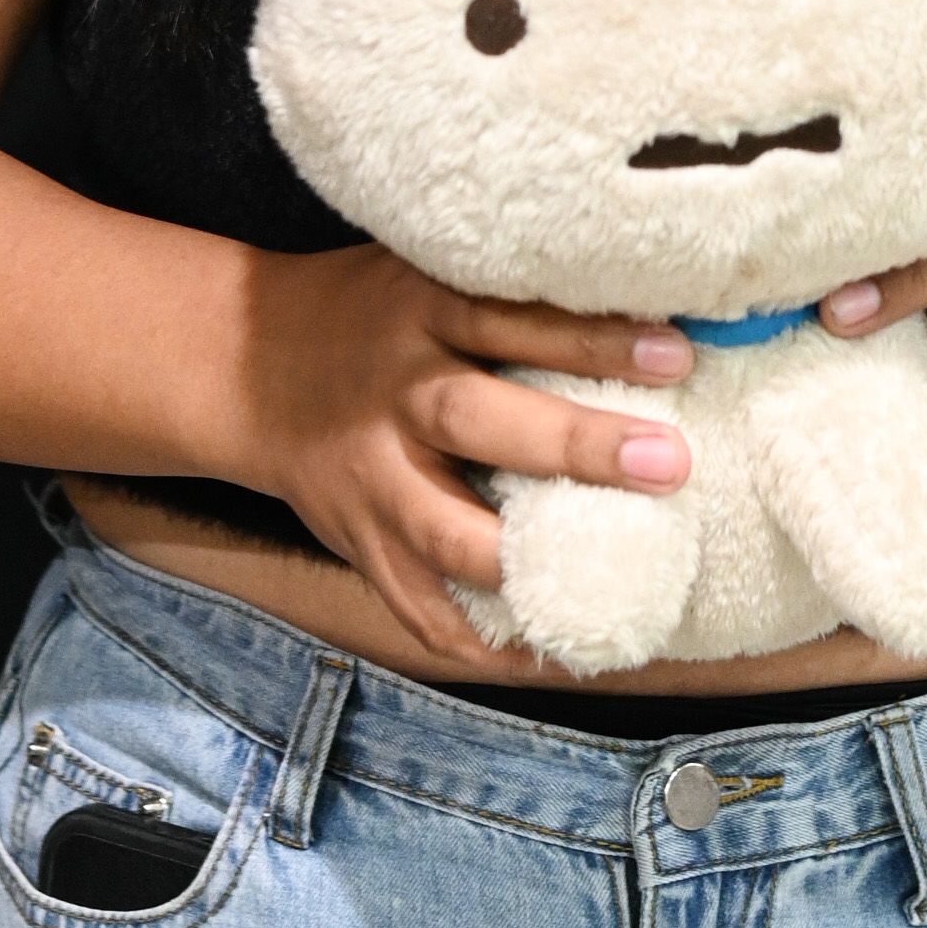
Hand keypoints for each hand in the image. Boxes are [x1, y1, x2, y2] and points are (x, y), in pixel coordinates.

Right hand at [233, 245, 695, 666]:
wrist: (249, 367)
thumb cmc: (373, 314)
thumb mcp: (426, 274)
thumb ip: (511, 295)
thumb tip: (648, 298)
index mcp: (416, 315)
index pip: (508, 322)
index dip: (589, 339)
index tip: (676, 355)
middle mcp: (391, 396)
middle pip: (476, 419)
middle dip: (575, 446)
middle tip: (670, 463)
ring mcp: (370, 481)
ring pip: (445, 530)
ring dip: (531, 561)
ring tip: (617, 584)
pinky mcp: (360, 545)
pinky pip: (418, 608)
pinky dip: (483, 640)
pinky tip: (553, 653)